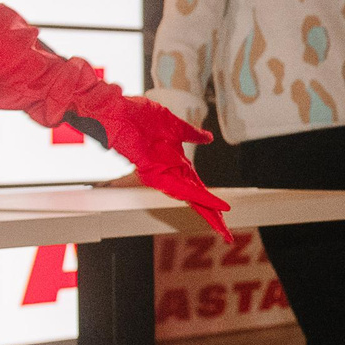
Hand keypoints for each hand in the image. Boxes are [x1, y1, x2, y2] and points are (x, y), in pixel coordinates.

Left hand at [81, 96, 232, 245]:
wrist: (118, 111)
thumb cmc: (137, 117)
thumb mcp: (175, 126)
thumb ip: (192, 135)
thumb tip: (208, 138)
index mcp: (175, 163)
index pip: (197, 186)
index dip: (211, 199)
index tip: (224, 210)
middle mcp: (170, 171)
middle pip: (196, 199)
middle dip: (211, 216)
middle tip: (226, 233)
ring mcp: (163, 174)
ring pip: (190, 198)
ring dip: (207, 212)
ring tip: (221, 226)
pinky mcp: (155, 173)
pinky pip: (180, 189)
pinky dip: (198, 197)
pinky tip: (211, 205)